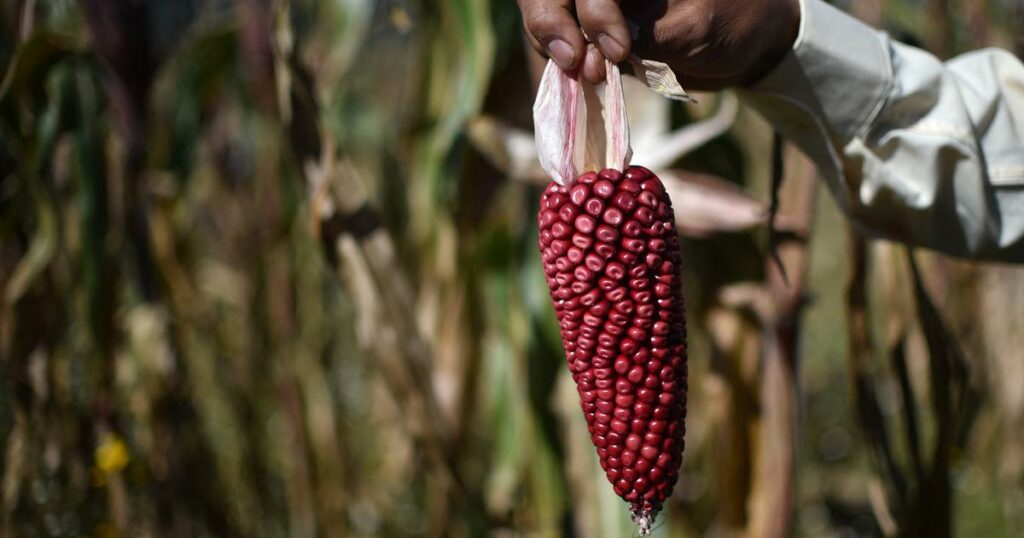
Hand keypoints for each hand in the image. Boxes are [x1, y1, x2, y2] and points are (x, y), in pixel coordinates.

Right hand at [516, 0, 800, 89]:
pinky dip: (558, 54)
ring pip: (545, 5)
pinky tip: (579, 74)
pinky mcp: (591, 20)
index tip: (616, 50)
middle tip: (574, 63)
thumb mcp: (697, 27)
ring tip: (586, 74)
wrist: (746, 42)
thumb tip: (599, 50)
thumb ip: (648, 33)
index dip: (593, 9)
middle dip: (552, 20)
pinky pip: (556, 32)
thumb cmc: (735, 22)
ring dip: (551, 40)